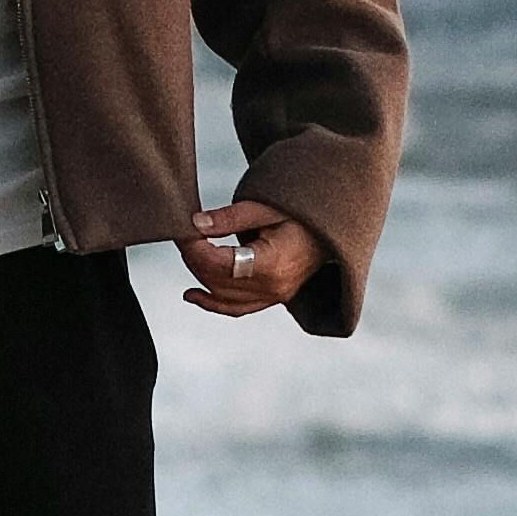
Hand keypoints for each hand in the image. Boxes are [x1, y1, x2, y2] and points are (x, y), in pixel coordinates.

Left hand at [178, 199, 328, 319]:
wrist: (333, 226)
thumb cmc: (303, 211)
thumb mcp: (267, 206)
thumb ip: (230, 218)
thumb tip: (195, 224)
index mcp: (274, 264)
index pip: (221, 264)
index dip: (195, 249)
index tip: (183, 229)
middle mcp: (275, 288)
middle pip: (219, 282)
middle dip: (194, 259)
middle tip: (183, 234)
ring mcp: (276, 297)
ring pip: (224, 297)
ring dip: (200, 276)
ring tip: (188, 252)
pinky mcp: (274, 298)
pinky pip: (237, 308)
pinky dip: (213, 303)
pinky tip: (192, 295)